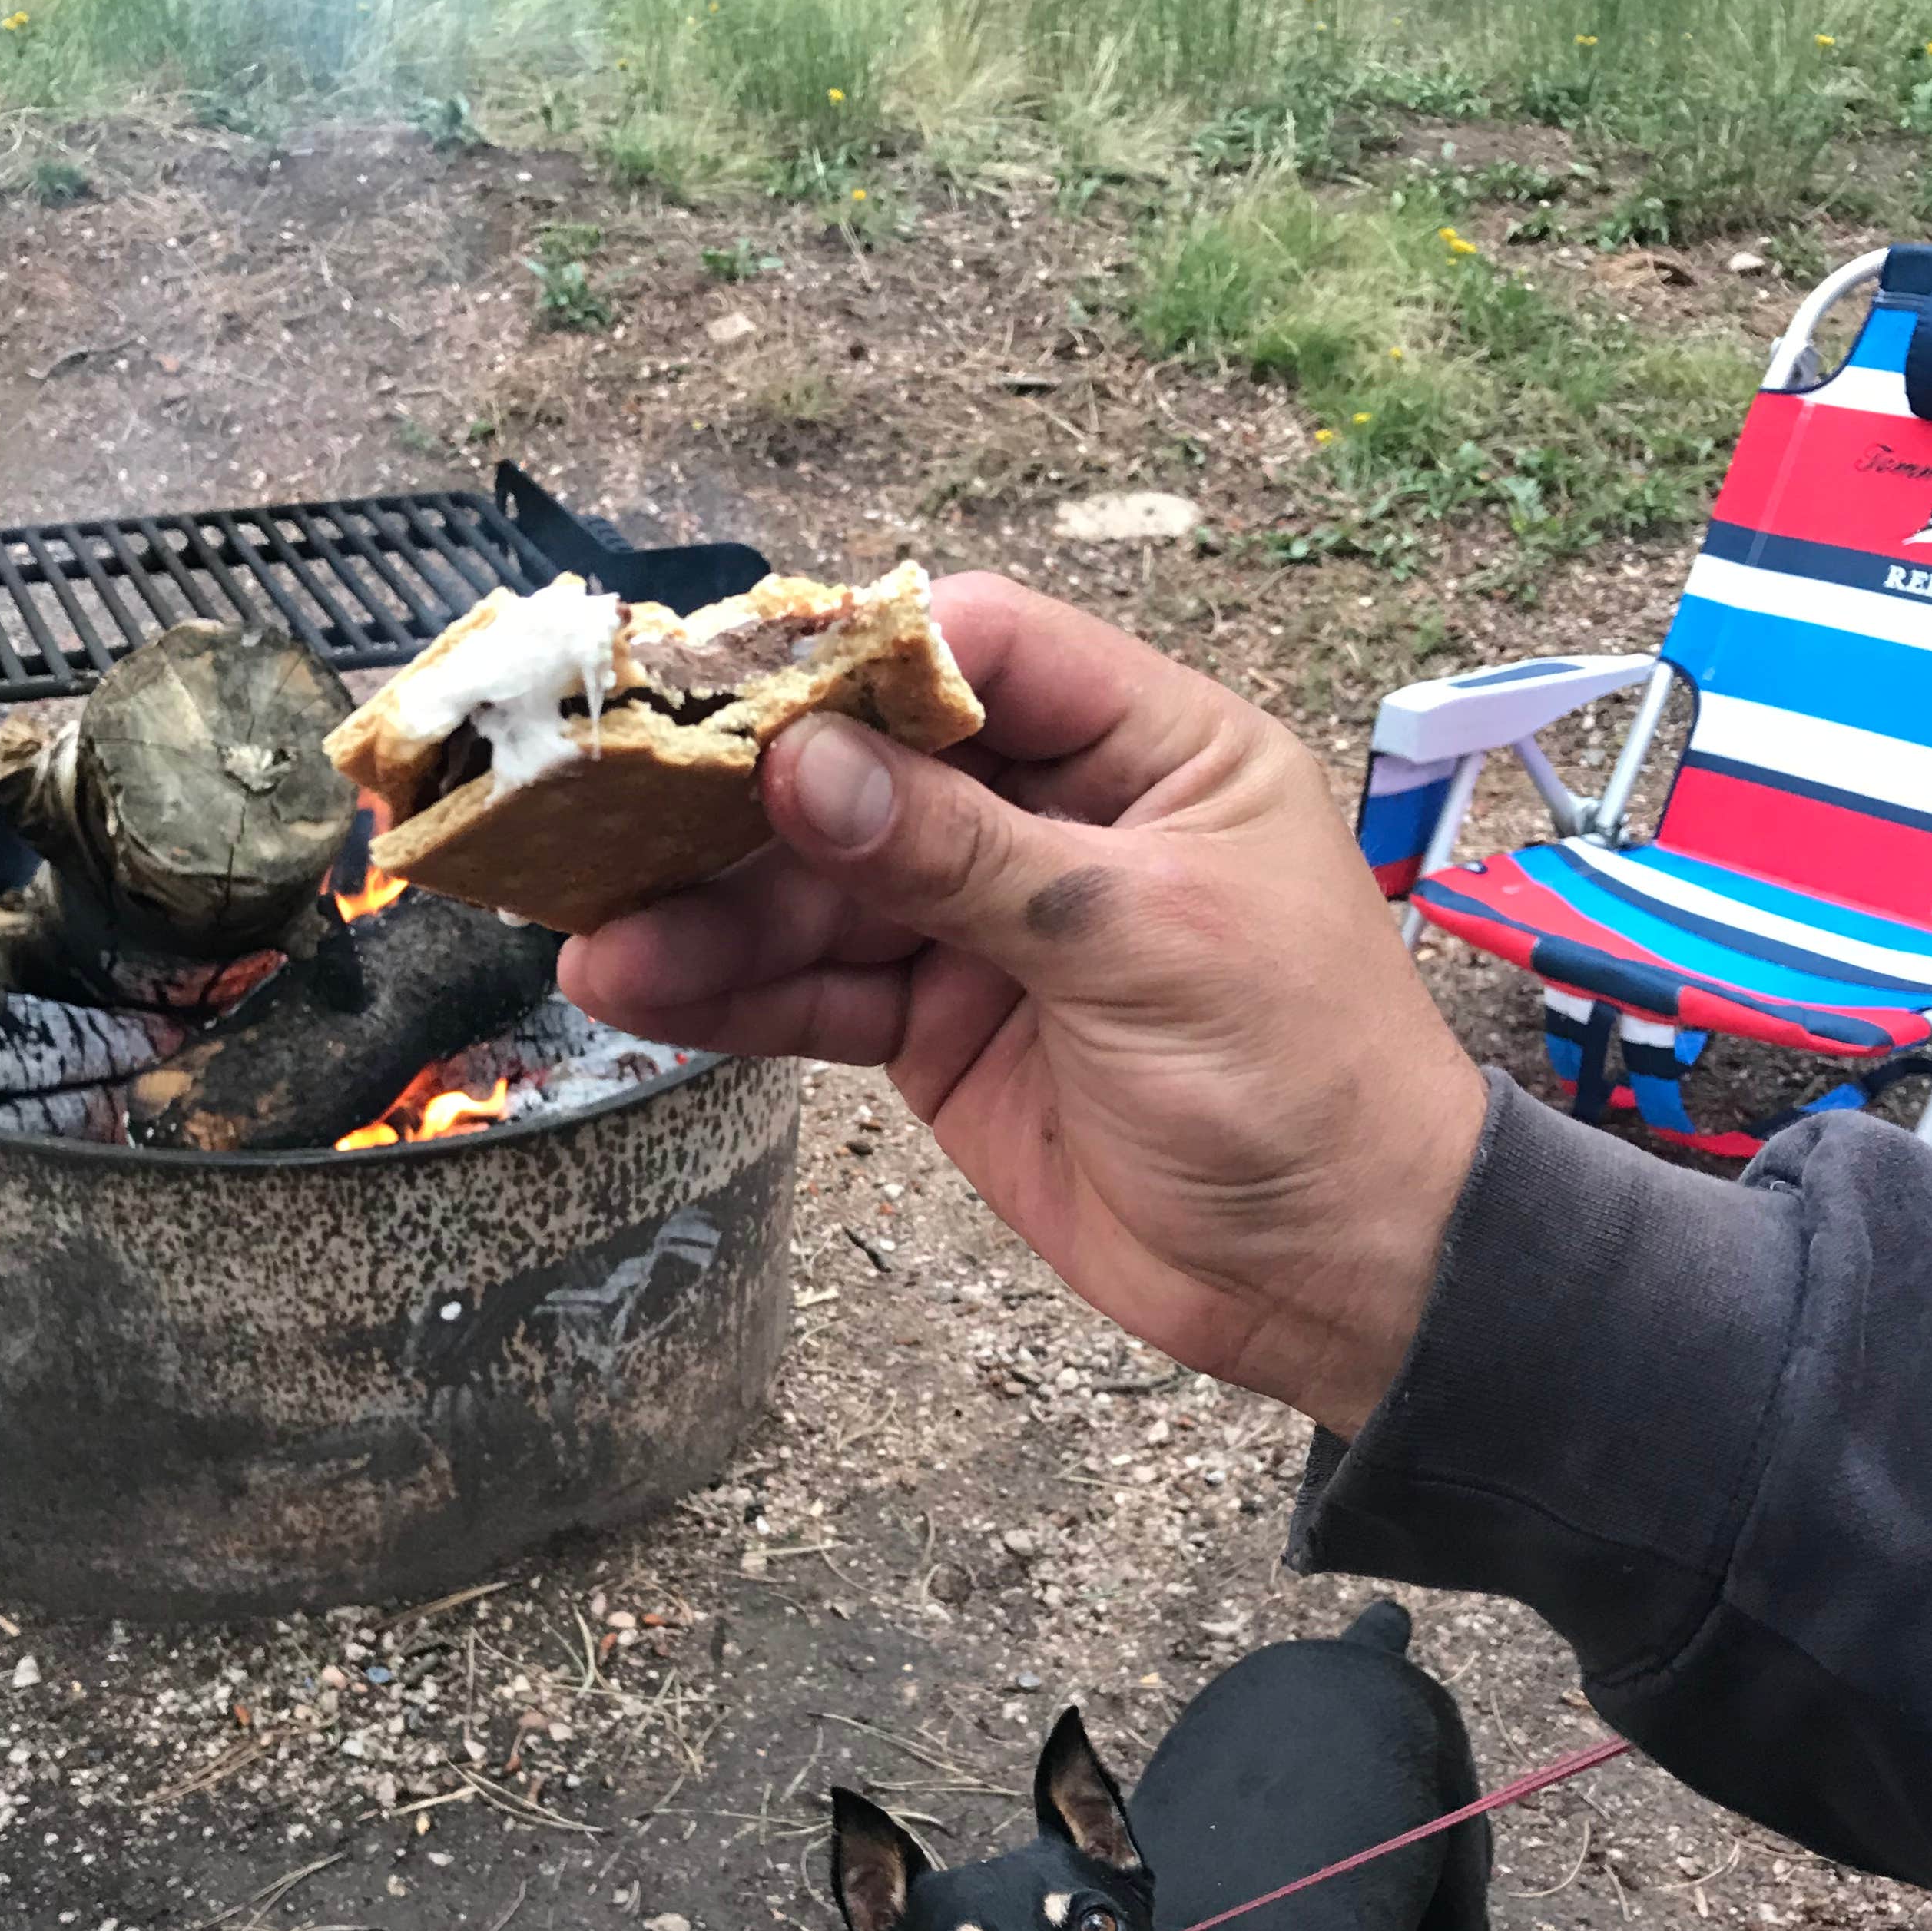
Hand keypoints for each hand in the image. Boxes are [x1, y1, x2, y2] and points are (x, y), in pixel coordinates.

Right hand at [558, 575, 1485, 1438]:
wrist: (1337, 1278)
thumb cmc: (1300, 1079)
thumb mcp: (1139, 944)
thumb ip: (965, 857)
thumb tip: (800, 766)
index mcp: (1149, 748)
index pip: (982, 651)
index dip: (855, 660)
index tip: (727, 687)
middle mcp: (1057, 819)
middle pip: (870, 774)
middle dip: (742, 803)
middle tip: (606, 817)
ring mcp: (990, 930)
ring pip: (822, 895)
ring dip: (708, 920)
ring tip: (594, 948)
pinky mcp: (941, 1034)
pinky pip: (820, 995)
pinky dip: (734, 999)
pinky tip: (642, 997)